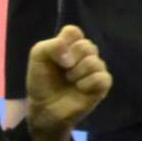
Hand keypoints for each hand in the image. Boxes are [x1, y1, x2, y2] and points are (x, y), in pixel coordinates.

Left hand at [25, 25, 111, 139]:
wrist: (44, 108)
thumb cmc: (41, 82)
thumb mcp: (38, 57)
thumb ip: (52, 46)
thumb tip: (70, 58)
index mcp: (69, 45)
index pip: (73, 32)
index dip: (65, 42)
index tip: (56, 55)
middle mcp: (84, 54)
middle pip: (87, 45)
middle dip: (72, 59)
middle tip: (64, 71)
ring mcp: (95, 69)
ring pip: (95, 61)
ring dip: (78, 72)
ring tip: (70, 81)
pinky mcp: (102, 86)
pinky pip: (103, 77)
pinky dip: (89, 82)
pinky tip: (80, 88)